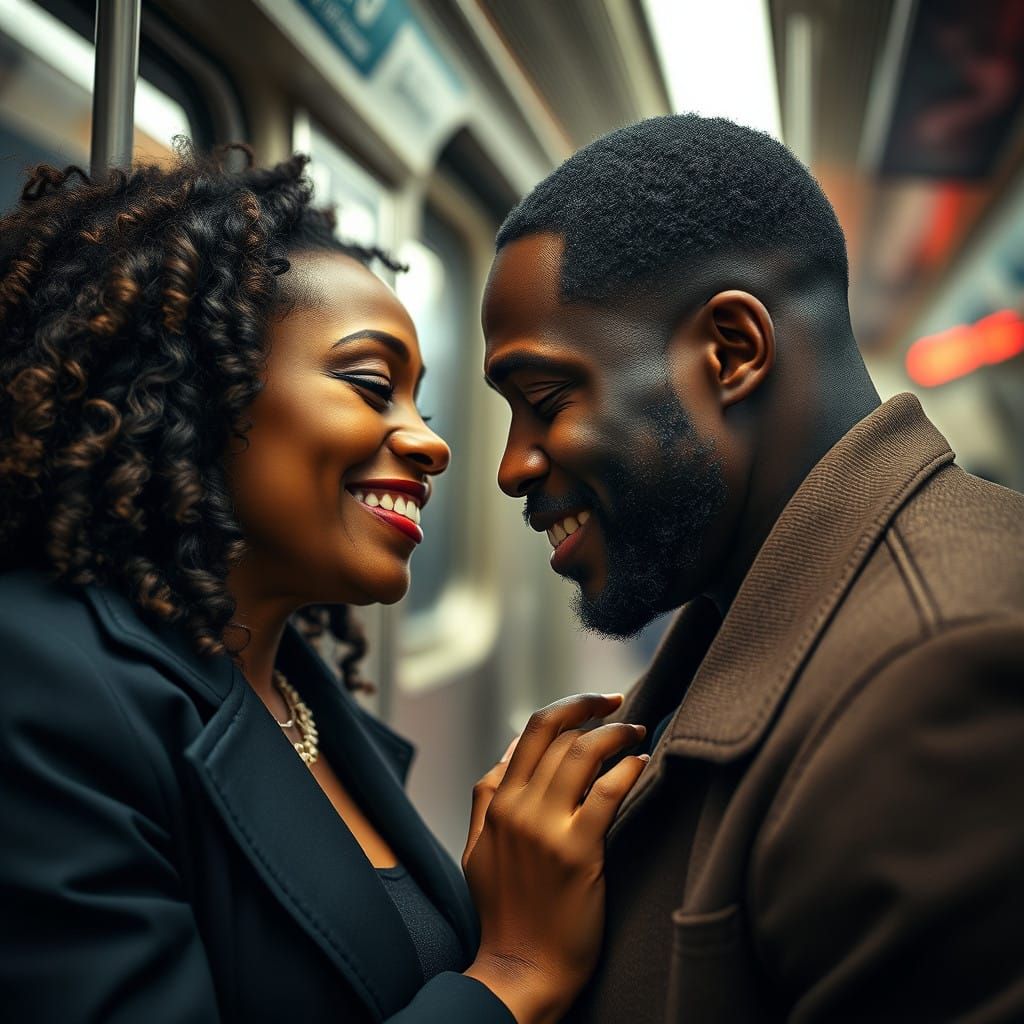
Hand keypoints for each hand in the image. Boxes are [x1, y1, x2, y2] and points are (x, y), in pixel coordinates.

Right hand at [462, 693, 647, 1023]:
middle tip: (622, 707)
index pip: (533, 729)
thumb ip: (488, 795)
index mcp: (498, 802)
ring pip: (583, 754)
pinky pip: (606, 792)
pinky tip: (642, 763)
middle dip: (595, 709)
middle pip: (560, 733)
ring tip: (637, 733)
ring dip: (617, 734)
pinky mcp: (578, 853)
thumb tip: (511, 749)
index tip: (597, 703)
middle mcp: (518, 808)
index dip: (570, 705)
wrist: (519, 970)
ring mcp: (546, 829)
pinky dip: (628, 769)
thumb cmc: (504, 910)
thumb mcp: (477, 847)